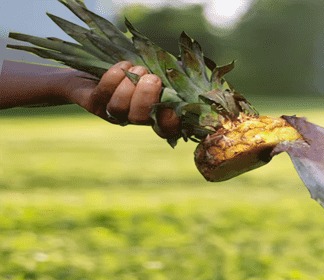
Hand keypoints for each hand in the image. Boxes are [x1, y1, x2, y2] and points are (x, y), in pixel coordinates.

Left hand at [64, 61, 181, 140]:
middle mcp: (132, 117)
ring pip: (120, 108)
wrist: (89, 66)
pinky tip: (124, 64)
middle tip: (153, 78)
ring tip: (137, 68)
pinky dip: (115, 77)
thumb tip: (194, 77)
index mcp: (152, 113)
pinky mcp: (92, 102)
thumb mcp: (158, 70)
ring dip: (130, 86)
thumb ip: (176, 76)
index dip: (171, 124)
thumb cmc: (132, 67)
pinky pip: (103, 94)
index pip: (165, 129)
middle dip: (147, 98)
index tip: (175, 110)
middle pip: (140, 119)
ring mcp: (111, 112)